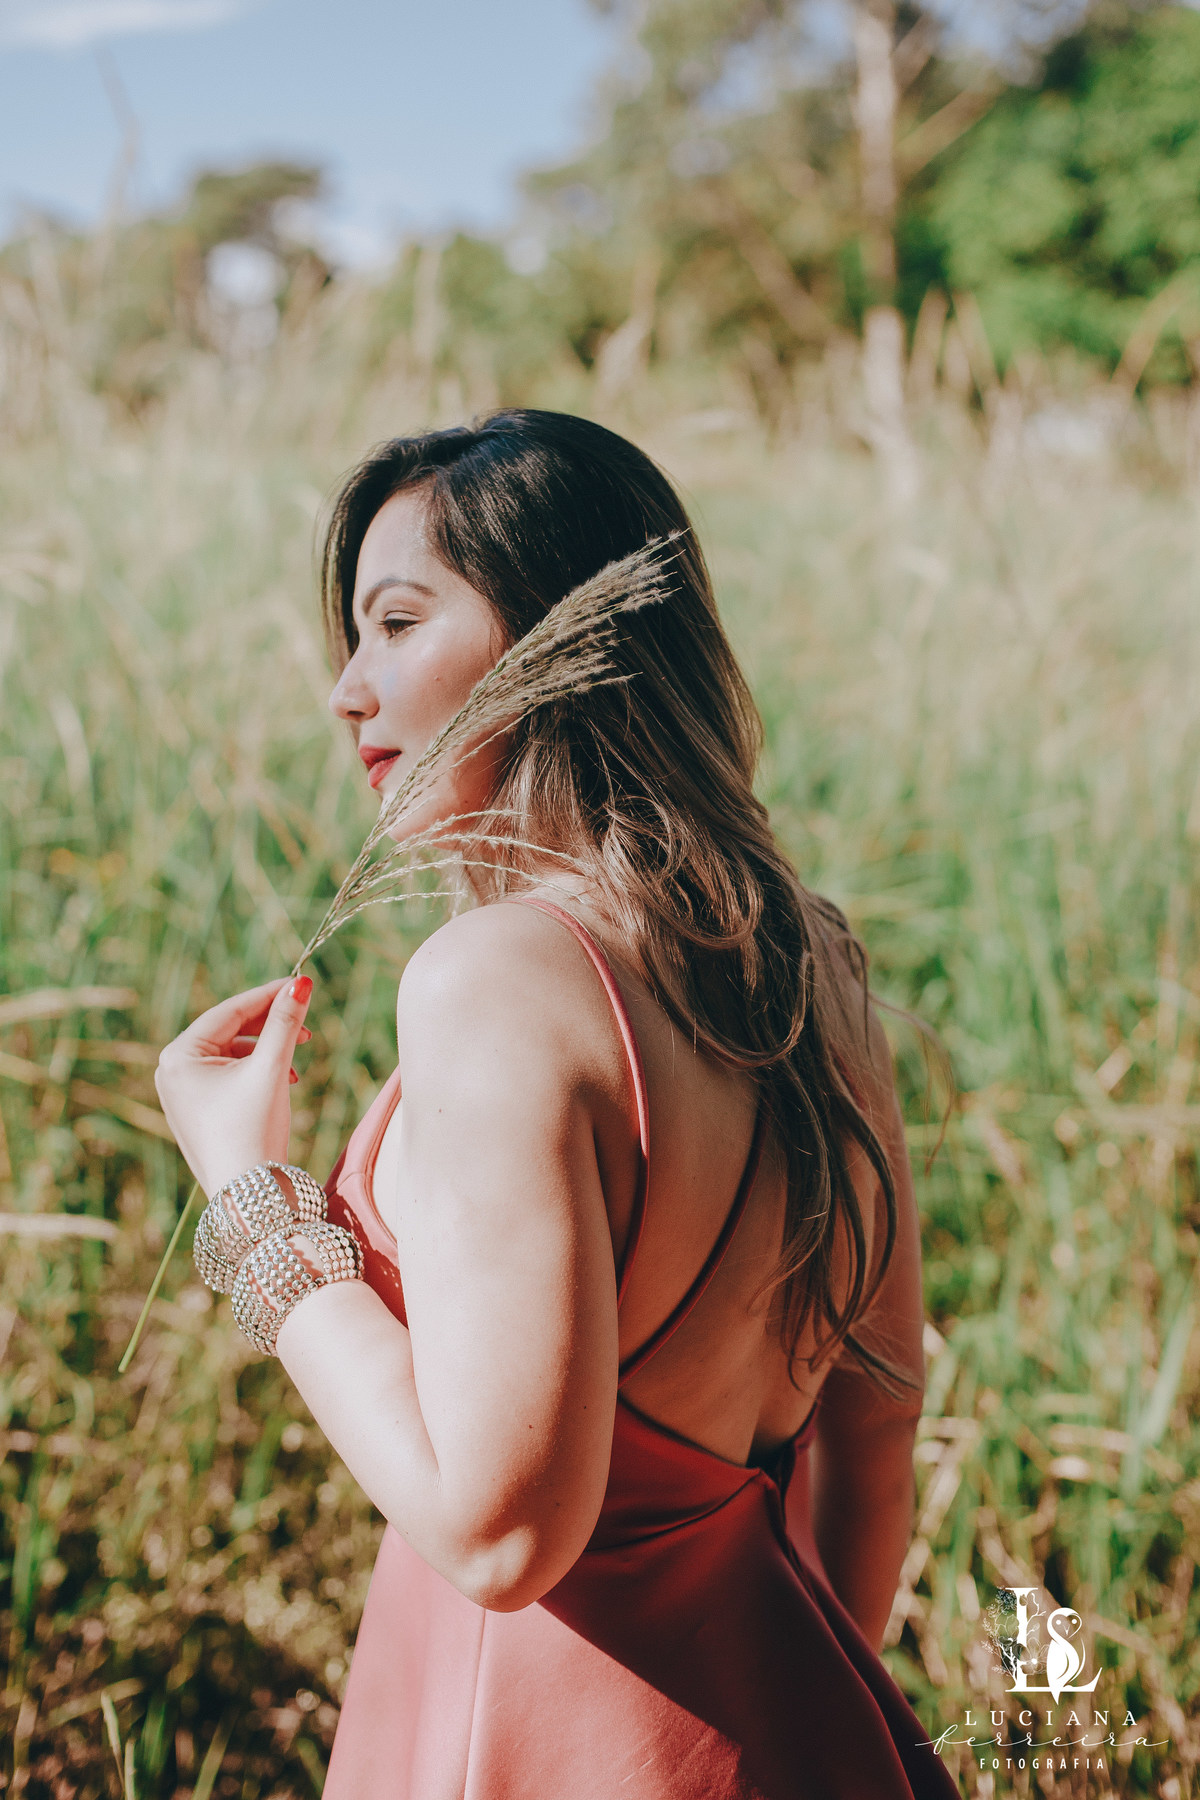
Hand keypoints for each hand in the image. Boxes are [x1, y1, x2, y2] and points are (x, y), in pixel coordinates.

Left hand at [155, 976, 314, 1196]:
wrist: (249, 1195)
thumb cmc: (253, 1130)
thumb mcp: (272, 1068)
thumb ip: (285, 1022)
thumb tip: (302, 982)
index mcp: (178, 1056)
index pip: (229, 1011)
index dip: (268, 995)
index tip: (301, 984)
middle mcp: (172, 1072)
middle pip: (228, 1031)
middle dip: (269, 1026)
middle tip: (305, 1024)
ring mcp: (182, 1094)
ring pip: (231, 1054)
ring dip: (266, 1050)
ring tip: (297, 1058)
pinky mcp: (197, 1112)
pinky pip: (227, 1077)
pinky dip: (255, 1072)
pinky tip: (283, 1081)